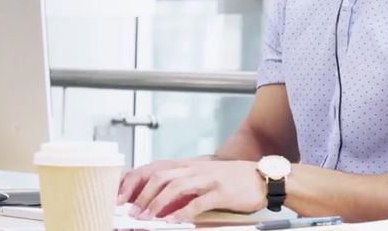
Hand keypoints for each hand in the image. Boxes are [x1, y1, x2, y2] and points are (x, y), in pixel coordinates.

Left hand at [128, 160, 266, 222]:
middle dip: (142, 195)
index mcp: (189, 166)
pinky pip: (197, 202)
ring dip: (158, 204)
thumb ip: (185, 185)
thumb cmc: (233, 179)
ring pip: (175, 187)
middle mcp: (195, 169)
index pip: (156, 169)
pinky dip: (183, 213)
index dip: (137, 182)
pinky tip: (174, 221)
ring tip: (148, 217)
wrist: (263, 177)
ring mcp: (208, 179)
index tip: (123, 197)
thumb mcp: (204, 177)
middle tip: (132, 211)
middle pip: (161, 177)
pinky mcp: (221, 192)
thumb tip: (162, 202)